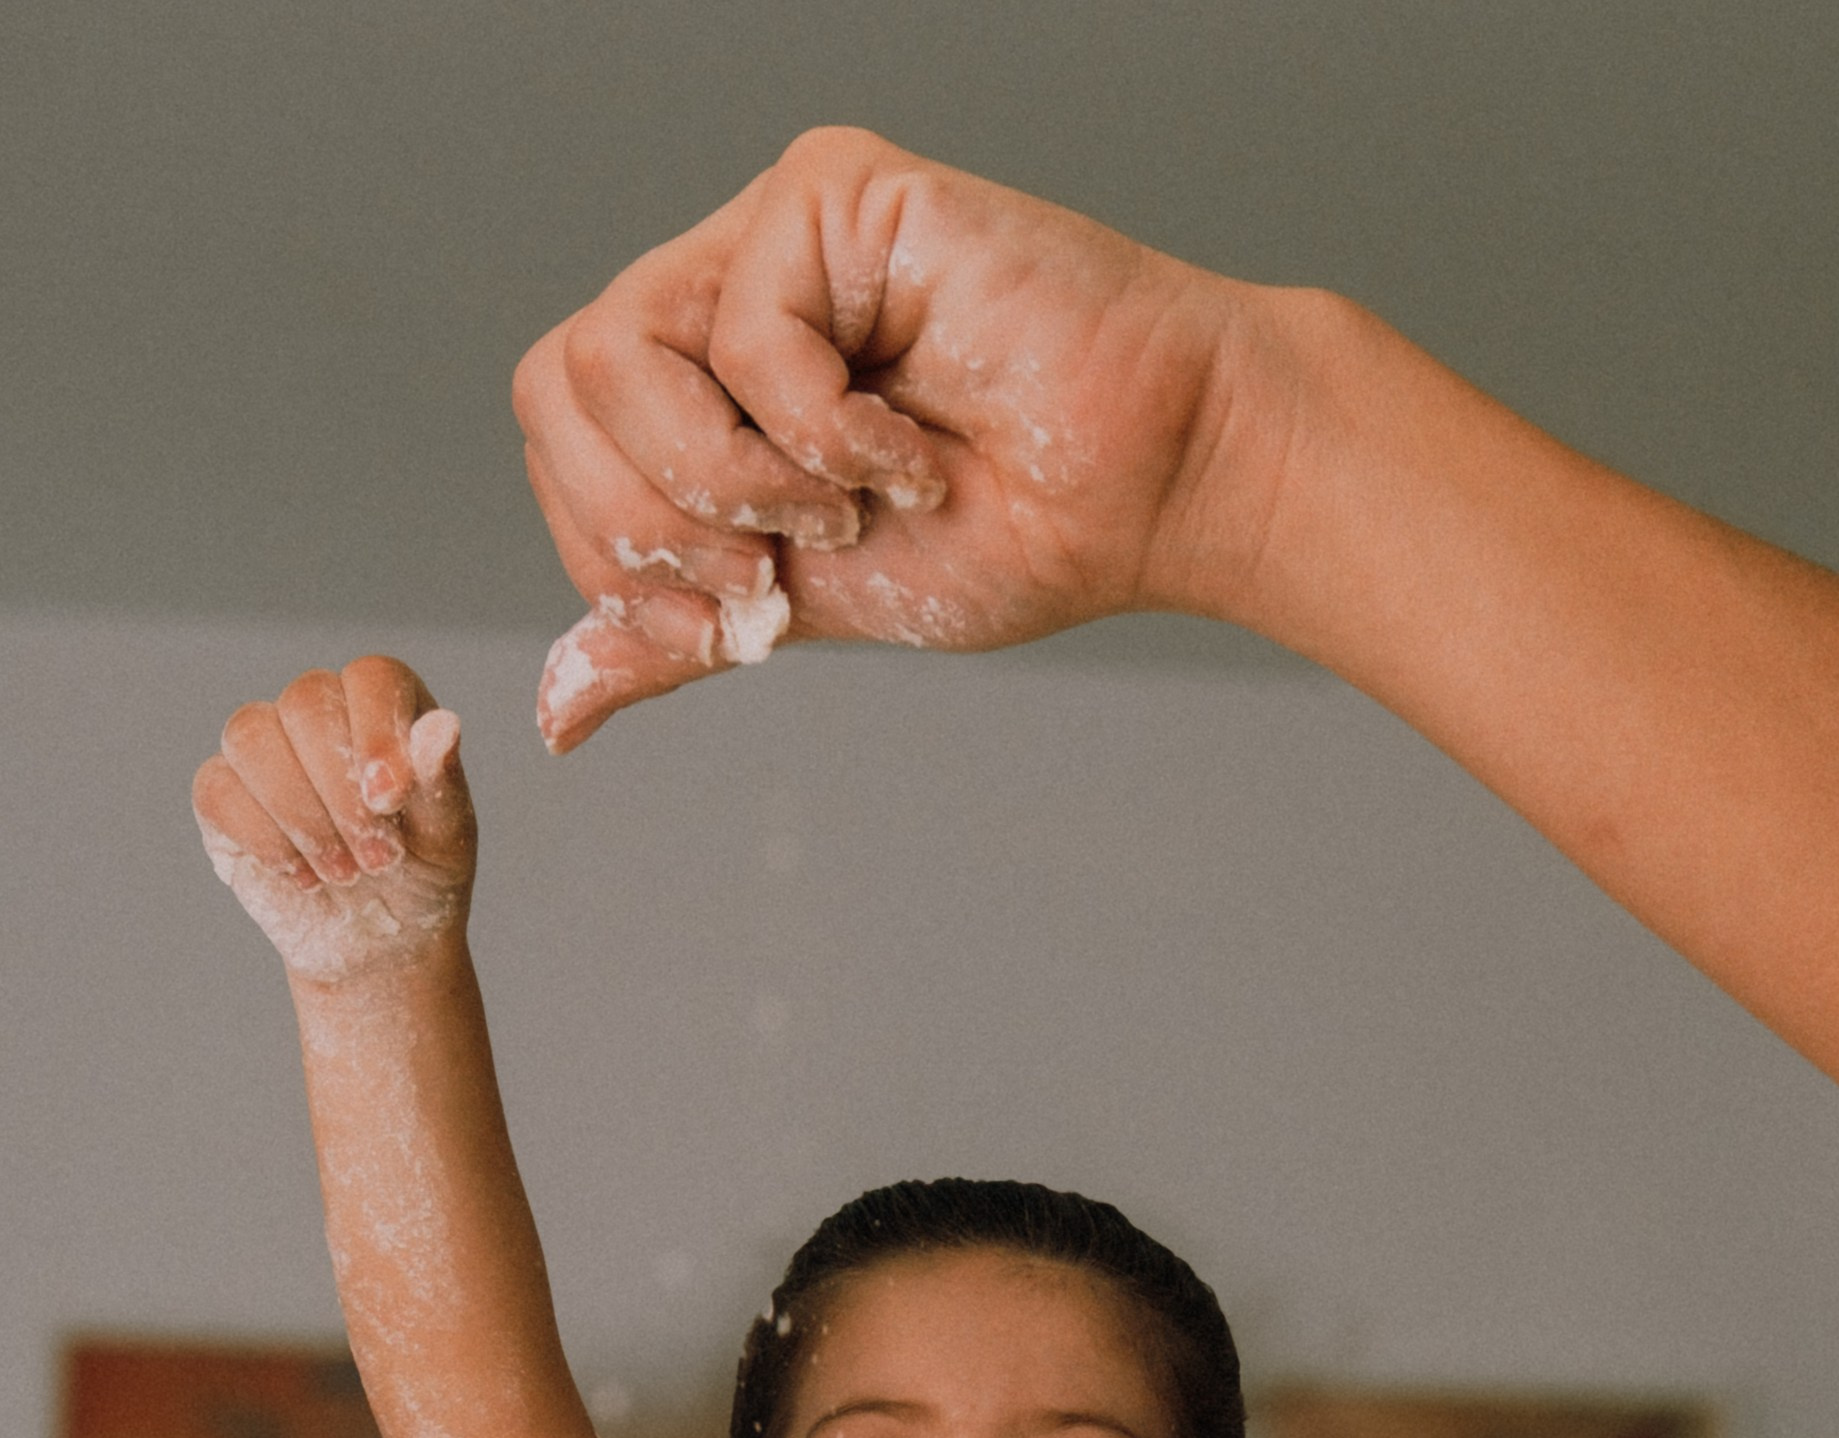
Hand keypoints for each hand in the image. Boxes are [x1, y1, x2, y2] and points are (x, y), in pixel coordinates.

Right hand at [193, 658, 474, 983]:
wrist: (377, 943)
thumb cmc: (420, 878)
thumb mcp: (446, 838)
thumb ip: (440, 780)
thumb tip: (443, 726)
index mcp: (383, 706)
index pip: (370, 678)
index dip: (376, 732)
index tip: (388, 801)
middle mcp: (319, 712)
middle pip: (305, 704)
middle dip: (341, 793)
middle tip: (379, 861)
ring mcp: (265, 749)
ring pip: (251, 737)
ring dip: (301, 817)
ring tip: (344, 873)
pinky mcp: (223, 793)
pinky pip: (218, 789)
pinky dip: (264, 839)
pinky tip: (302, 876)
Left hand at [511, 125, 1259, 748]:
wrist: (1150, 492)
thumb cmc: (1015, 533)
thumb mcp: (809, 607)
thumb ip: (681, 635)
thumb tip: (559, 714)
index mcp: (704, 368)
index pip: (561, 430)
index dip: (614, 548)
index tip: (738, 615)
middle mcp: (726, 282)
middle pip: (558, 382)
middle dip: (654, 523)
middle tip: (774, 571)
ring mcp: (777, 231)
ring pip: (619, 350)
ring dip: (730, 478)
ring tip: (846, 509)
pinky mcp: (839, 192)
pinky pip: (747, 331)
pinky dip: (823, 435)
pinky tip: (912, 450)